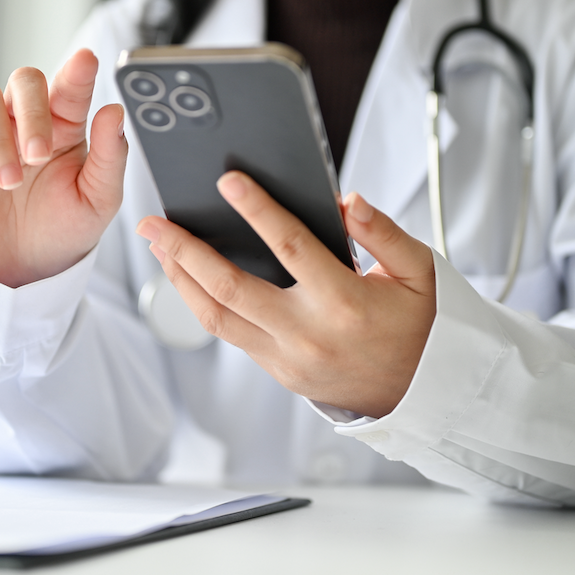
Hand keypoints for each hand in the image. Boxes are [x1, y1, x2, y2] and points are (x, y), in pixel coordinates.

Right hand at [0, 49, 126, 286]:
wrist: (22, 269)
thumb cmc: (62, 228)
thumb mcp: (98, 201)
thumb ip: (110, 157)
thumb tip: (115, 111)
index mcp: (65, 126)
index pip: (71, 88)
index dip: (78, 72)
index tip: (86, 61)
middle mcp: (24, 120)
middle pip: (24, 81)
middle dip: (32, 112)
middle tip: (37, 156)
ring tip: (10, 181)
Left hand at [136, 172, 436, 417]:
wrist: (419, 392)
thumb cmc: (419, 325)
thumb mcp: (419, 272)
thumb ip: (384, 232)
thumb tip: (349, 201)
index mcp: (345, 303)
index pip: (292, 248)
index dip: (258, 211)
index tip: (229, 182)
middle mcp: (308, 334)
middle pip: (230, 288)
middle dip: (186, 251)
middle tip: (155, 223)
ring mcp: (287, 358)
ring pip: (217, 318)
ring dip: (181, 279)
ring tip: (159, 246)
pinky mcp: (277, 371)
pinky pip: (230, 334)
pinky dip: (202, 303)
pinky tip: (188, 277)